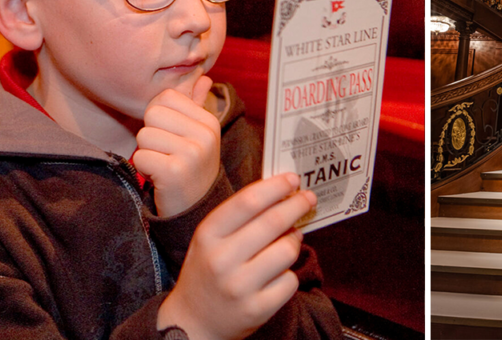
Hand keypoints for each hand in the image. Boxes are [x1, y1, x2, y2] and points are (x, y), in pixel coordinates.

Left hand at [133, 76, 219, 216]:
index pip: (166, 96)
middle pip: (152, 113)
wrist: (195, 208)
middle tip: (166, 152)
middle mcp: (205, 135)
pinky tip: (159, 177)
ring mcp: (192, 153)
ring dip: (146, 153)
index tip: (170, 134)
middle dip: (151, 134)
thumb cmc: (191, 167)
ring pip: (144, 135)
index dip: (159, 114)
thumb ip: (196, 105)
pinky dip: (144, 169)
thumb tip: (203, 78)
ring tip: (163, 164)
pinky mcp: (175, 171)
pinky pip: (140, 157)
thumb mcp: (199, 135)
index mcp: (209, 121)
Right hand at [157, 174, 315, 339]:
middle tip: (308, 198)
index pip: (248, 202)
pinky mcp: (257, 309)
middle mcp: (221, 260)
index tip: (293, 179)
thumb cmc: (208, 271)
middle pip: (273, 222)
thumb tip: (283, 192)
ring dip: (294, 240)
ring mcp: (239, 287)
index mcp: (208, 236)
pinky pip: (290, 280)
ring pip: (287, 250)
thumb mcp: (211, 238)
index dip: (276, 187)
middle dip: (296, 205)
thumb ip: (240, 215)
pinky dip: (288, 273)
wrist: (193, 322)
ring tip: (289, 239)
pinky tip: (277, 273)